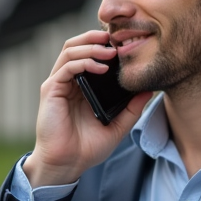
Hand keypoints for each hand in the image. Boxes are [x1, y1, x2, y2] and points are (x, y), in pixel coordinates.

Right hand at [23, 30, 151, 187]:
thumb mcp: (117, 126)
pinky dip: (84, 61)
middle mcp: (69, 81)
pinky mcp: (51, 90)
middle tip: (116, 37)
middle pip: (77, 45)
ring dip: (91, 46)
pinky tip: (101, 67)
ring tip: (110, 51)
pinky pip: (67, 67)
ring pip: (70, 50)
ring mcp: (59, 84)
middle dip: (96, 37)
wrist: (67, 164)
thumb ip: (132, 108)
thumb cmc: (88, 148)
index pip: (89, 54)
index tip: (124, 44)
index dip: (105, 45)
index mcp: (82, 86)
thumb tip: (149, 91)